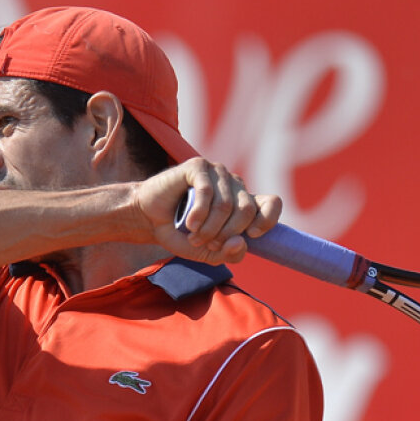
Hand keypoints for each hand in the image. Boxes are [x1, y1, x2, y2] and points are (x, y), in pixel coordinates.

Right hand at [134, 158, 281, 263]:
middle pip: (247, 210)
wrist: (148, 219)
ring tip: (193, 236)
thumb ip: (228, 254)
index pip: (272, 203)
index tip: (253, 235)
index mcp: (242, 202)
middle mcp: (234, 185)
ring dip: (208, 228)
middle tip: (207, 243)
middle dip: (227, 234)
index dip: (267, 219)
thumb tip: (241, 242)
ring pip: (226, 205)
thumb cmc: (180, 234)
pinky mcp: (198, 166)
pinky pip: (207, 192)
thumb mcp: (208, 253)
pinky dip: (198, 214)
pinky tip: (188, 223)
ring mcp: (217, 173)